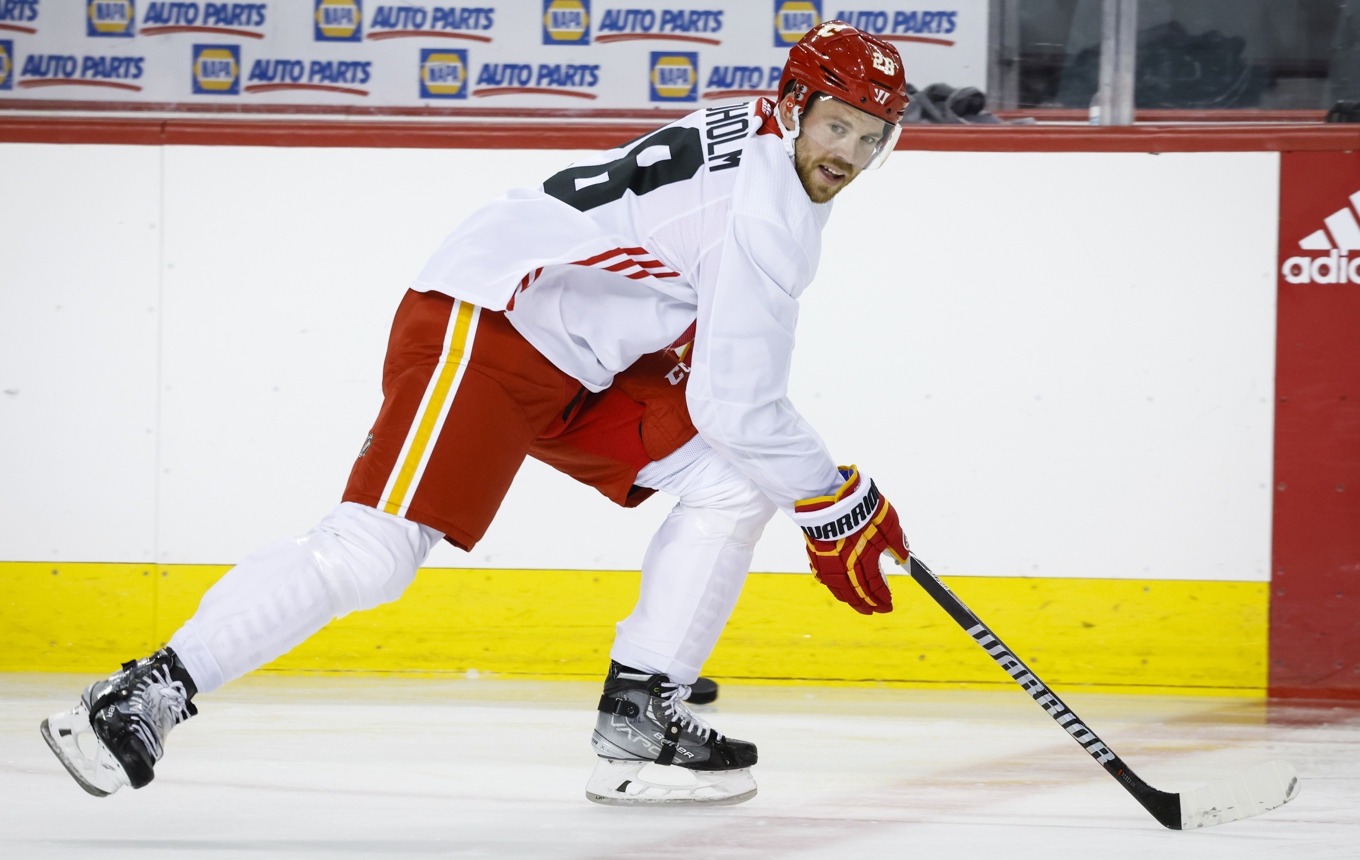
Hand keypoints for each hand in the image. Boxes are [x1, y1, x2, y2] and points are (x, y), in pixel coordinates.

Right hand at [791, 466, 907, 614]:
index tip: (887, 605)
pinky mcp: (815, 552)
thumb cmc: (860, 508)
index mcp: (863, 560)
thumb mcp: (887, 523)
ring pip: (838, 588)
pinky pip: (823, 576)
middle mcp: (844, 565)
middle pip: (855, 593)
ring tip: (856, 604)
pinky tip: (835, 587)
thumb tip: (904, 557)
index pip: (874, 588)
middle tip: (873, 611)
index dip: (881, 599)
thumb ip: (897, 542)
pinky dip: (831, 585)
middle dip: (866, 605)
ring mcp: (828, 560)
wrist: (828, 495)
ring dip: (848, 599)